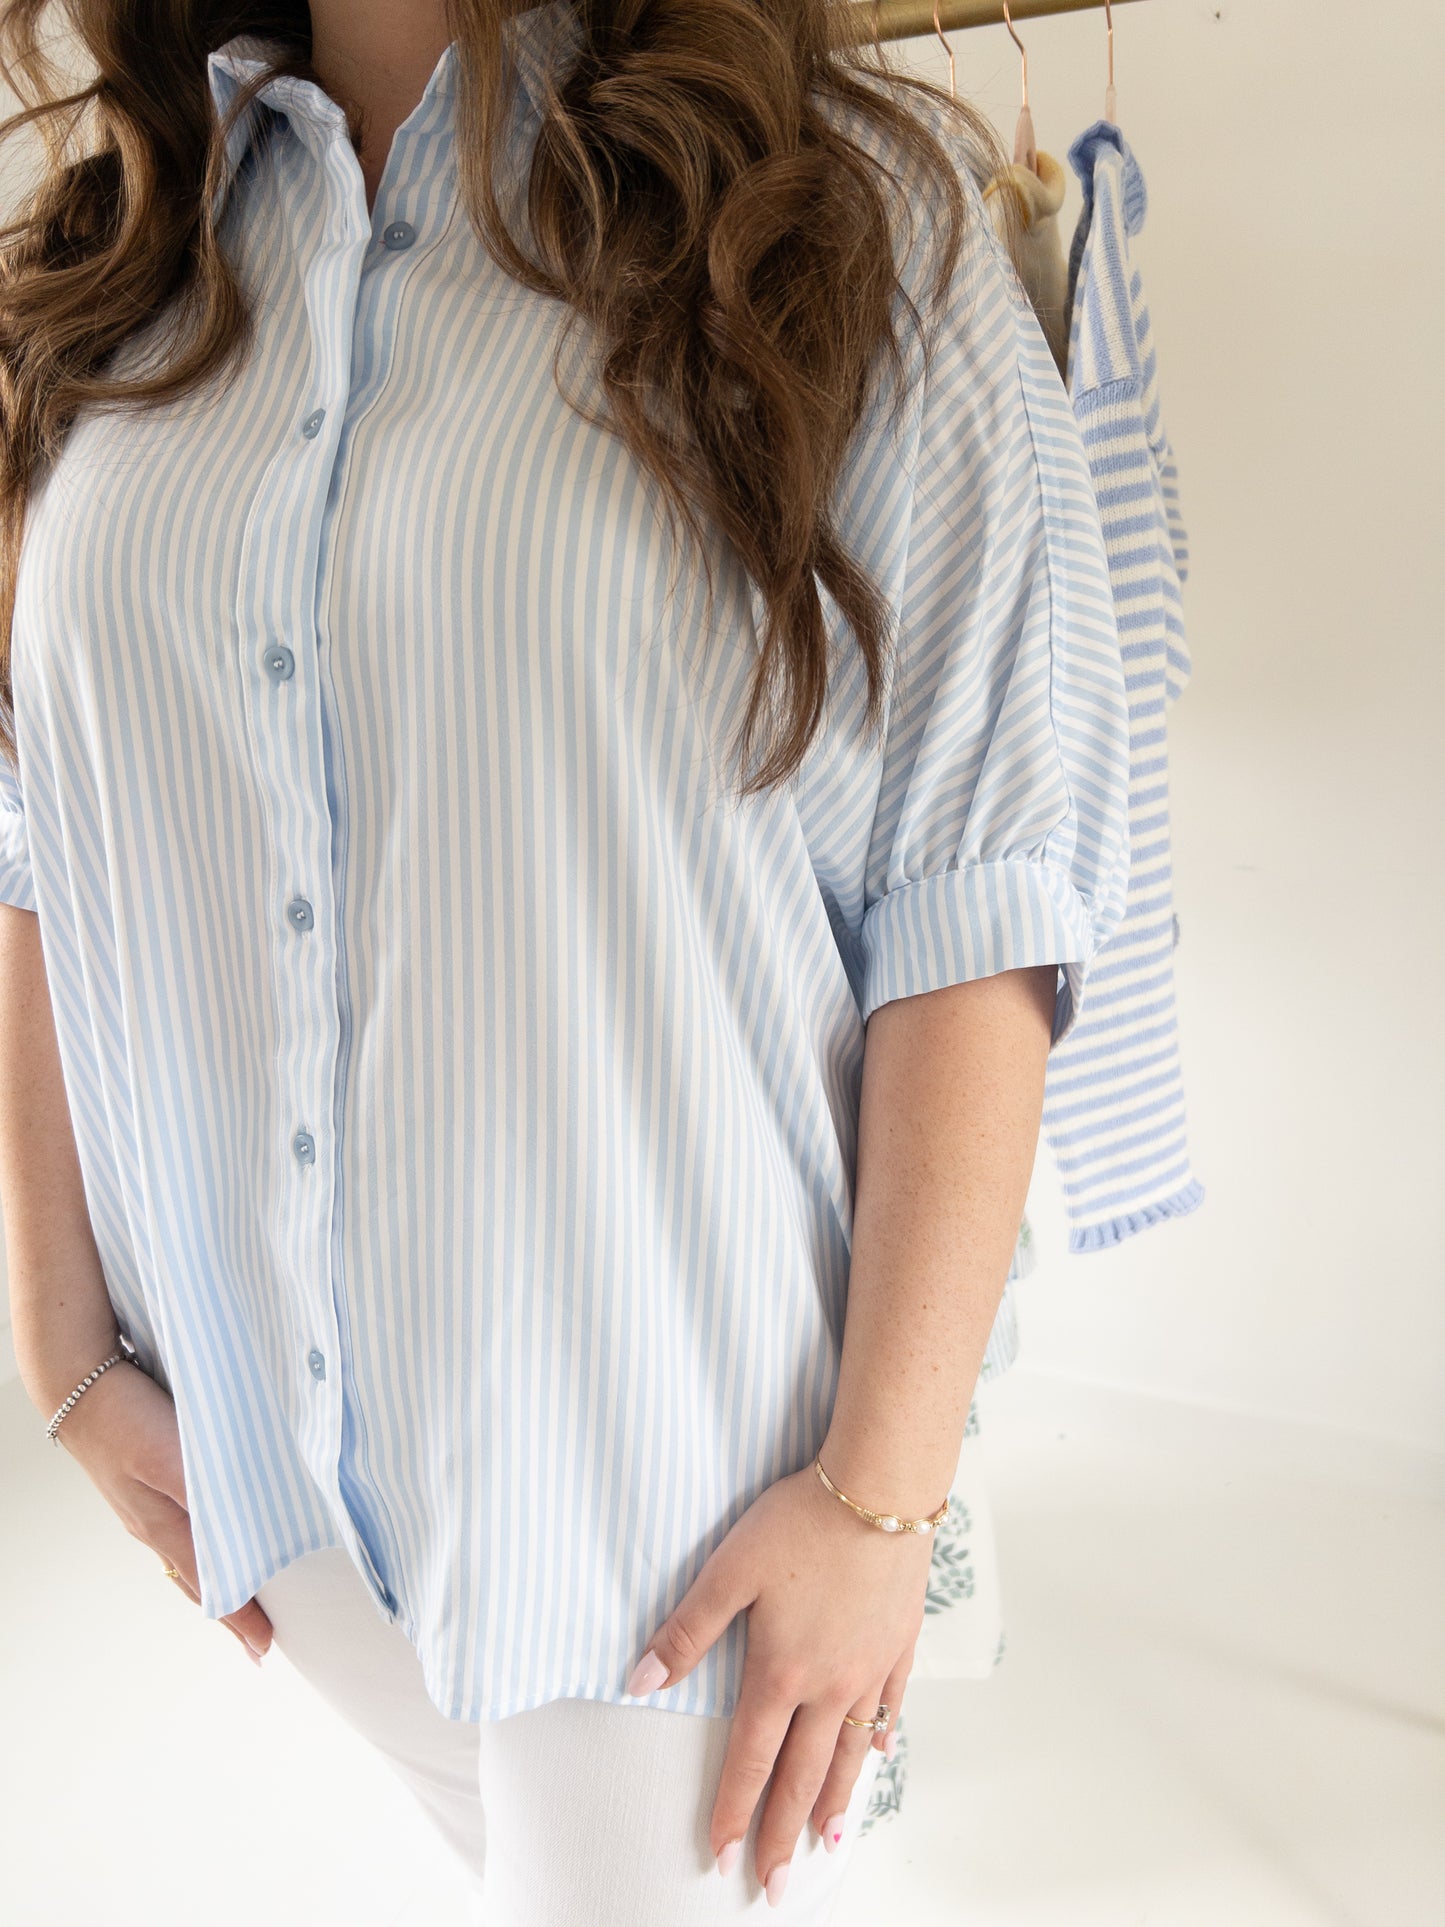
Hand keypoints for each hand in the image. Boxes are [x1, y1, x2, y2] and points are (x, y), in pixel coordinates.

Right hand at [51, 1360, 273, 1663]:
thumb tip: (241, 1541)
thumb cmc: (123, 1417)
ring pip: (189, 1555)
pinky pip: (181, 1527)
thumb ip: (205, 1498)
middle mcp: (153, 1524)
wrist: (78, 1382)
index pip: (211, 1585)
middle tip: (258, 1635)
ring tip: (241, 1597)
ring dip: (217, 1578)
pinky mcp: (144, 1481)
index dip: (240, 1617)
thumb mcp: (169, 1458)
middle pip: (198, 1579)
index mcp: (162, 1526)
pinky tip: (212, 1537)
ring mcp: (145, 1504)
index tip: (266, 1647)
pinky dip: (204, 1545)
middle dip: (230, 1608)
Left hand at [624, 1458, 931, 1902]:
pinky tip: (878, 1755)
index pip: (751, 1759)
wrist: (880, 1489)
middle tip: (775, 1884)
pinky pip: (890, 1706)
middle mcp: (830, 1685)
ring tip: (826, 1843)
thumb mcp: (729, 1569)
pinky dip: (880, 1740)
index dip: (732, 1811)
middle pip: (803, 1774)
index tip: (721, 1856)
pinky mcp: (900, 1642)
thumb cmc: (799, 1522)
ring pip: (850, 1753)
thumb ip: (687, 1631)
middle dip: (783, 1833)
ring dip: (834, 1802)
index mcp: (782, 1671)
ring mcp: (871, 1668)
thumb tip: (641, 1680)